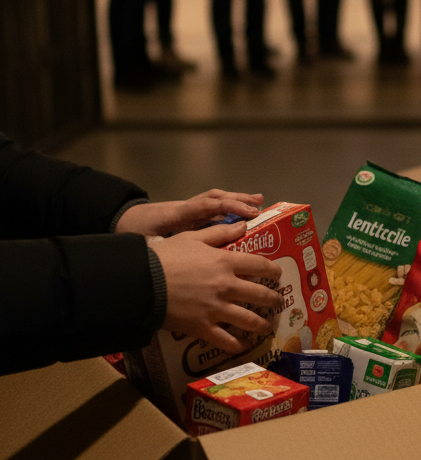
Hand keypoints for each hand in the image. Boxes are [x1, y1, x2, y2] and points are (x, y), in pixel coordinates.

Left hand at [116, 189, 263, 237]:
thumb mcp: (142, 244)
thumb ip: (158, 250)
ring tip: (259, 203)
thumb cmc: (133, 232)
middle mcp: (186, 208)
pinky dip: (230, 206)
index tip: (246, 217)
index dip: (226, 209)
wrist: (122, 218)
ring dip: (237, 199)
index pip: (204, 207)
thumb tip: (171, 260)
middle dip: (238, 201)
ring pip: (215, 199)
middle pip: (214, 199)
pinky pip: (213, 207)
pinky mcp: (190, 213)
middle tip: (258, 208)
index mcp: (175, 215)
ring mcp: (188, 208)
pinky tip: (243, 213)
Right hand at [155, 221, 282, 351]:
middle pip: (261, 294)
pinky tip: (245, 345)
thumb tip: (243, 225)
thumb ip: (220, 232)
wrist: (141, 282)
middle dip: (273, 299)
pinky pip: (226, 341)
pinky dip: (238, 345)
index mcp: (226, 262)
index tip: (278, 273)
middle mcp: (227, 286)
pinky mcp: (203, 328)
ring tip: (266, 326)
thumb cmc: (166, 256)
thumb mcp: (193, 237)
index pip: (261, 266)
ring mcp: (216, 309)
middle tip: (277, 301)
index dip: (273, 270)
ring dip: (262, 324)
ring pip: (249, 320)